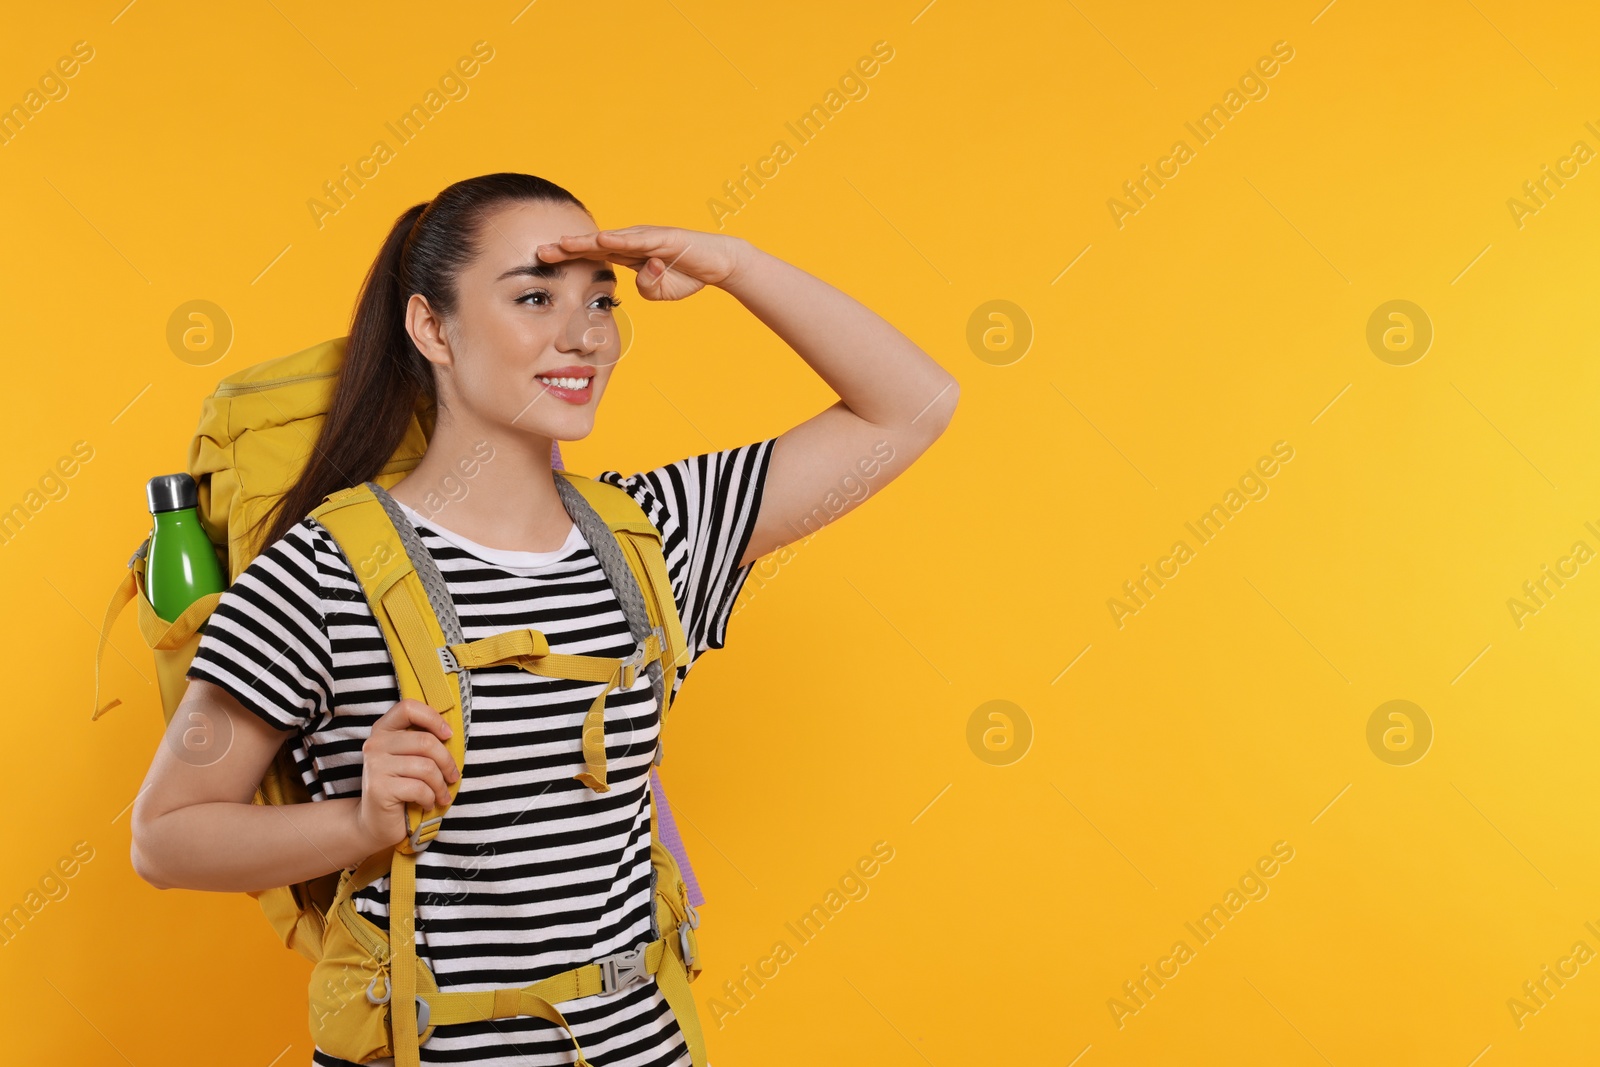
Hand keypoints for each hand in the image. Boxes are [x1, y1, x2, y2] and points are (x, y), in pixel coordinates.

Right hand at [355, 698, 458, 850]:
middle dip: (447, 762)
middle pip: (425, 741)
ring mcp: (374, 765)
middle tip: (453, 777)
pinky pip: (419, 788)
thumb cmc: (401, 788)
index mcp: (383, 730)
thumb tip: (452, 734)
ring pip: (426, 767)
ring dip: (440, 785)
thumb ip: (422, 743)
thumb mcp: (410, 759)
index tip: (448, 735)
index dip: (433, 718)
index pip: (408, 708)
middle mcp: (375, 744)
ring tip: (441, 795)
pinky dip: (430, 798)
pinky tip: (427, 804)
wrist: (376, 823)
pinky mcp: (378, 788)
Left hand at [535, 226, 749, 301]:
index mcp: (628, 255)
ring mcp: (648, 238)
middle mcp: (633, 242)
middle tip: (541, 250)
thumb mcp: (659, 291)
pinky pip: (639, 240)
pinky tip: (602, 239)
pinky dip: (620, 240)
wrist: (719, 264)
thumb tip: (639, 280)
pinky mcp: (664, 238)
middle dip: (567, 247)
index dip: (568, 256)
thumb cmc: (687, 275)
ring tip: (563, 244)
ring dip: (586, 241)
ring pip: (611, 239)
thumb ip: (645, 288)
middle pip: (594, 244)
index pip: (592, 255)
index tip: (543, 260)